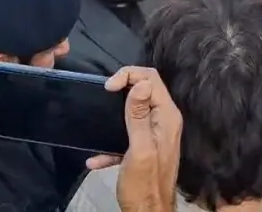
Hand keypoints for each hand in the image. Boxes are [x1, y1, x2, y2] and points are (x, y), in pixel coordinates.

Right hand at [86, 67, 181, 211]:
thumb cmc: (143, 185)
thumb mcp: (139, 149)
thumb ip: (140, 116)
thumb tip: (142, 82)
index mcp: (166, 117)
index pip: (151, 78)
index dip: (129, 75)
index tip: (107, 88)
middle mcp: (164, 121)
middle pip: (144, 90)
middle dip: (121, 90)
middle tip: (101, 99)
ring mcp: (155, 134)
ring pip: (134, 111)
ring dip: (114, 115)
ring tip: (97, 122)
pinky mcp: (145, 147)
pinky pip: (127, 133)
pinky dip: (111, 141)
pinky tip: (96, 158)